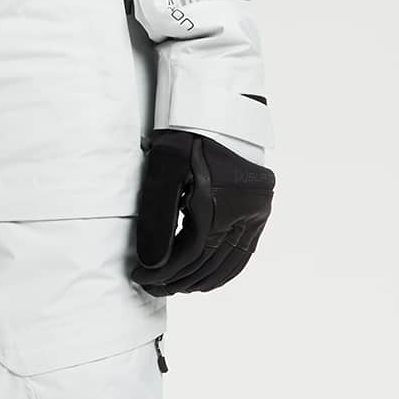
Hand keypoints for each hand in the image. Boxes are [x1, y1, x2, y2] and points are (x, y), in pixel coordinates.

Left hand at [130, 128, 275, 295]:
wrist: (218, 112)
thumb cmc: (184, 136)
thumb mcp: (163, 169)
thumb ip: (157, 217)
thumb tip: (151, 263)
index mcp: (218, 204)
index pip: (188, 255)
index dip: (162, 272)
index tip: (139, 276)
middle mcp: (243, 214)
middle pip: (207, 265)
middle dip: (175, 281)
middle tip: (149, 286)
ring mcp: (255, 215)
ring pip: (228, 265)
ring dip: (198, 282)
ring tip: (171, 286)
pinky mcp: (259, 214)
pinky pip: (243, 256)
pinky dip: (222, 273)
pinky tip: (202, 280)